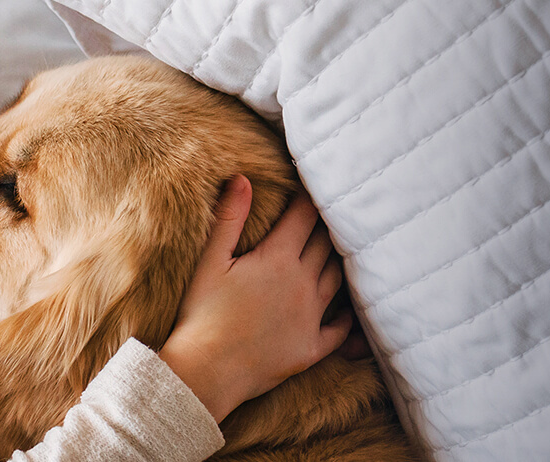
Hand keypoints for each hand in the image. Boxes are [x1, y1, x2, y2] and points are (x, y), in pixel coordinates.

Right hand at [159, 175, 352, 422]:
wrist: (206, 371)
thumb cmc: (201, 314)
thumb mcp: (210, 261)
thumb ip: (230, 218)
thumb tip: (243, 178)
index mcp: (278, 258)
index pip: (304, 217)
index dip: (309, 200)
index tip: (311, 188)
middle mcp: (303, 284)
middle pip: (326, 245)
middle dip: (327, 227)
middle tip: (329, 215)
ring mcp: (311, 317)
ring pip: (336, 280)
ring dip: (338, 263)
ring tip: (339, 252)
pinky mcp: (311, 347)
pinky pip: (340, 329)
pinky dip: (346, 317)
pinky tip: (348, 311)